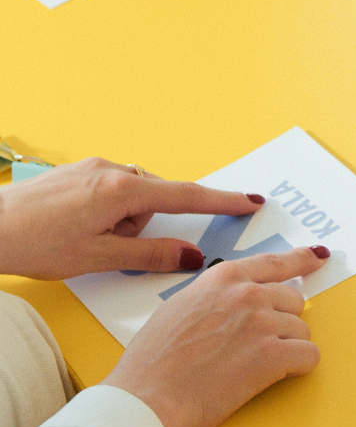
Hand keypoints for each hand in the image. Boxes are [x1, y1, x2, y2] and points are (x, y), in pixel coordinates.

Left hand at [0, 158, 266, 278]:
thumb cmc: (33, 242)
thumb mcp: (98, 259)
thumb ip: (150, 255)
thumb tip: (192, 256)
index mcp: (124, 191)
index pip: (187, 196)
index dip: (222, 202)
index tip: (251, 201)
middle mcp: (114, 170)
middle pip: (155, 200)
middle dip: (143, 226)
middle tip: (107, 247)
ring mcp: (94, 167)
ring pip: (131, 197)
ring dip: (121, 220)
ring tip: (82, 240)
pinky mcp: (78, 171)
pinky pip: (110, 190)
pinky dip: (105, 210)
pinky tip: (74, 227)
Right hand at [102, 246, 326, 426]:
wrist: (145, 400)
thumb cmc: (153, 363)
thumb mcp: (180, 306)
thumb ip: (215, 295)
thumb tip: (234, 299)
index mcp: (224, 277)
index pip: (275, 262)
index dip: (301, 259)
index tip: (318, 256)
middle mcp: (248, 292)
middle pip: (293, 300)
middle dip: (281, 322)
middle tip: (256, 345)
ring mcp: (261, 321)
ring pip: (302, 330)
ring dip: (286, 348)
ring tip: (253, 366)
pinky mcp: (271, 354)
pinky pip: (309, 356)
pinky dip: (298, 367)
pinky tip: (275, 375)